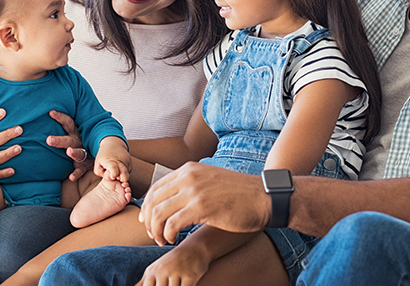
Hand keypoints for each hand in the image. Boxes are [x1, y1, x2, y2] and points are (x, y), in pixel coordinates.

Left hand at [47, 110, 89, 181]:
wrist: (100, 154)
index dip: (60, 117)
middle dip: (59, 140)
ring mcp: (84, 154)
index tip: (50, 112)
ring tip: (68, 152)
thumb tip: (48, 115)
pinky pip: (81, 170)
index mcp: (76, 133)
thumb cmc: (82, 143)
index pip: (68, 122)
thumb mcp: (75, 134)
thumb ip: (65, 129)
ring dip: (73, 153)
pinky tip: (71, 177)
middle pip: (69, 140)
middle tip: (48, 140)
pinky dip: (76, 173)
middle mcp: (79, 142)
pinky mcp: (86, 165)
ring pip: (79, 153)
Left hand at [95, 138, 131, 196]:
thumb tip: (109, 178)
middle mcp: (120, 161)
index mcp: (110, 161)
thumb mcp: (97, 164)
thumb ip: (100, 173)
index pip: (114, 170)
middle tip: (116, 177)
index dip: (114, 175)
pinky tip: (120, 168)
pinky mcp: (130, 160)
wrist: (113, 143)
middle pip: (125, 176)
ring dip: (123, 175)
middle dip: (121, 180)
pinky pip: (129, 170)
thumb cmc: (104, 155)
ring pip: (128, 174)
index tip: (113, 176)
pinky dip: (125, 171)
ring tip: (117, 171)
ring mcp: (126, 160)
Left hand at [137, 240, 211, 285]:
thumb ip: (142, 283)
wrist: (195, 248)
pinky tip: (184, 284)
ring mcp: (176, 273)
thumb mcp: (155, 270)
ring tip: (176, 283)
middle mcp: (162, 271)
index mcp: (151, 272)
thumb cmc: (172, 262)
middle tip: (168, 284)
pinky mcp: (190, 276)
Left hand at [140, 163, 268, 244]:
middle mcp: (188, 176)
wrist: (262, 197)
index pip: (155, 188)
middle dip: (149, 222)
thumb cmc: (237, 194)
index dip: (147, 208)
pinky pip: (172, 224)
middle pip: (153, 201)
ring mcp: (194, 190)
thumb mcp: (209, 181)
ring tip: (163, 240)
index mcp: (188, 168)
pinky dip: (168, 235)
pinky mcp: (201, 207)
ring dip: (156, 231)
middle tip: (155, 236)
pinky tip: (174, 240)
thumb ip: (190, 185)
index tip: (149, 223)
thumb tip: (171, 201)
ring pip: (158, 213)